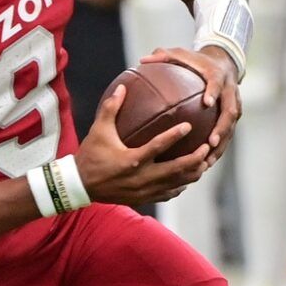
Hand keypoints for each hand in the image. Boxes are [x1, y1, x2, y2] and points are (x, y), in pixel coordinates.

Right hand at [74, 81, 213, 206]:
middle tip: (206, 148)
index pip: (158, 147)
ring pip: (175, 184)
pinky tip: (186, 179)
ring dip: (191, 174)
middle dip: (194, 160)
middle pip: (175, 170)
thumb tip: (122, 87)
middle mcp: (141, 178)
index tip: (189, 125)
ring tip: (204, 163)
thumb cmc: (89, 155)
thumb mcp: (98, 131)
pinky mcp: (142, 198)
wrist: (79, 186)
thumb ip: (111, 108)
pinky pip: (166, 194)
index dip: (175, 135)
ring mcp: (143, 190)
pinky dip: (178, 186)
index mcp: (132, 160)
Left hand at [141, 45, 241, 160]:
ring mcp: (234, 105)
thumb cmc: (196, 60)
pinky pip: (227, 135)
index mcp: (217, 75)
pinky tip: (204, 164)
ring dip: (221, 145)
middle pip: (231, 111)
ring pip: (231, 128)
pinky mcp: (232, 117)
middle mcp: (230, 91)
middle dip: (222, 128)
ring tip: (208, 161)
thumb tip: (142, 60)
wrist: (223, 62)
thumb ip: (163, 56)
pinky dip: (218, 150)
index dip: (214, 91)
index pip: (217, 83)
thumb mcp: (180, 54)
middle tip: (210, 142)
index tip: (207, 102)